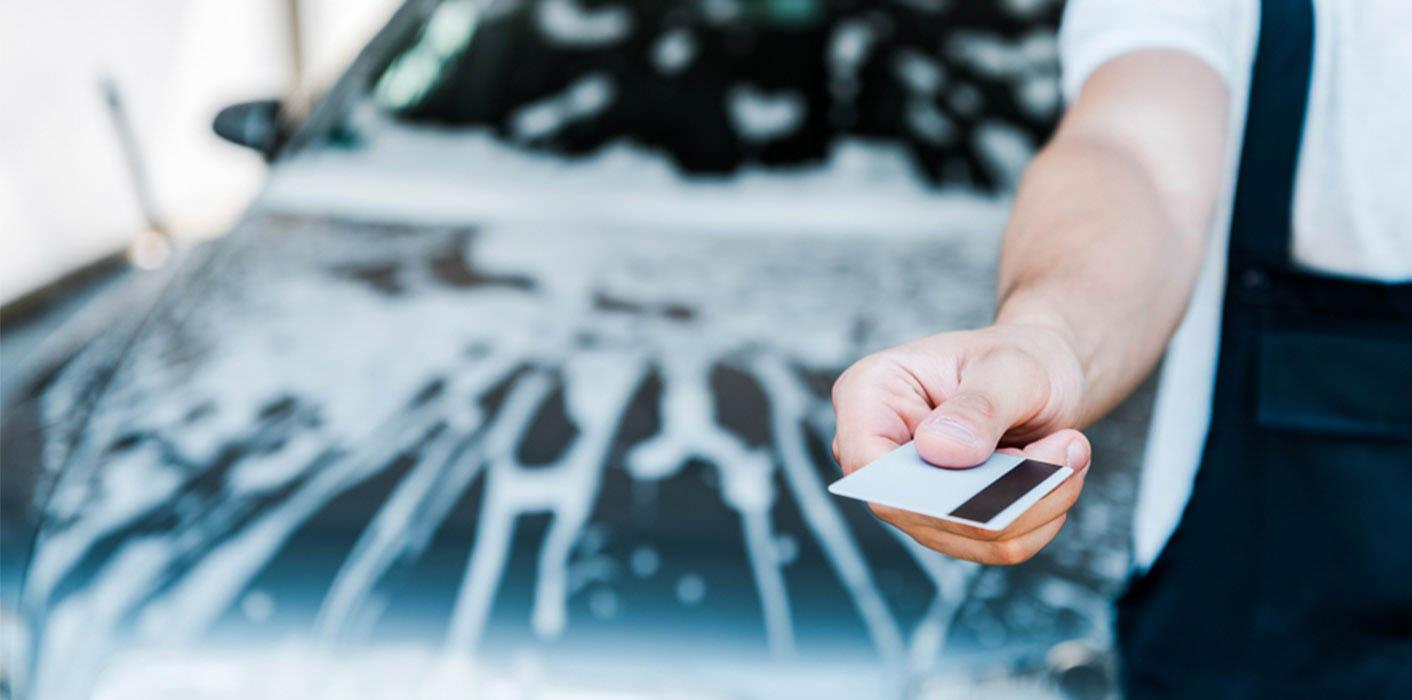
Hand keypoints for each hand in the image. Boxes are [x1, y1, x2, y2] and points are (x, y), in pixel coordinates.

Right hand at [830, 323, 1092, 564]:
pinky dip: (1037, 517)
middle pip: (917, 511)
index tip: (1005, 466)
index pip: (868, 462)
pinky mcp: (945, 521)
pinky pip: (991, 546)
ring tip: (1069, 453)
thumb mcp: (1010, 367)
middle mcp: (878, 450)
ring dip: (1031, 507)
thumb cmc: (1020, 358)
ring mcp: (909, 492)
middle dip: (1001, 496)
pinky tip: (1060, 473)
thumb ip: (978, 407)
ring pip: (963, 538)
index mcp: (870, 396)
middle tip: (1064, 451)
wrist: (1044, 375)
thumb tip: (939, 451)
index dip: (923, 484)